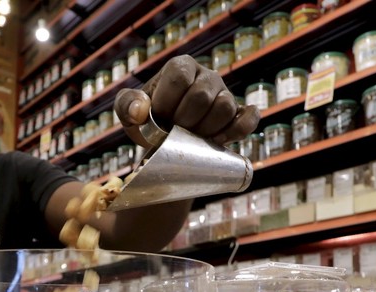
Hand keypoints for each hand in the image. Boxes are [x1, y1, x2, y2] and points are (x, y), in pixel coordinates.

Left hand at [114, 55, 259, 147]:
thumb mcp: (128, 110)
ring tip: (192, 139)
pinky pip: (248, 118)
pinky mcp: (238, 112)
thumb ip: (127, 105)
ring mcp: (225, 93)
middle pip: (202, 96)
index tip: (158, 119)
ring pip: (225, 107)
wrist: (165, 135)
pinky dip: (237, 130)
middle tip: (174, 133)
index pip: (179, 77)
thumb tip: (140, 111)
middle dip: (184, 122)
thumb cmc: (147, 118)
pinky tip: (220, 140)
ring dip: (206, 130)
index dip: (167, 104)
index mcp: (181, 66)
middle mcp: (206, 75)